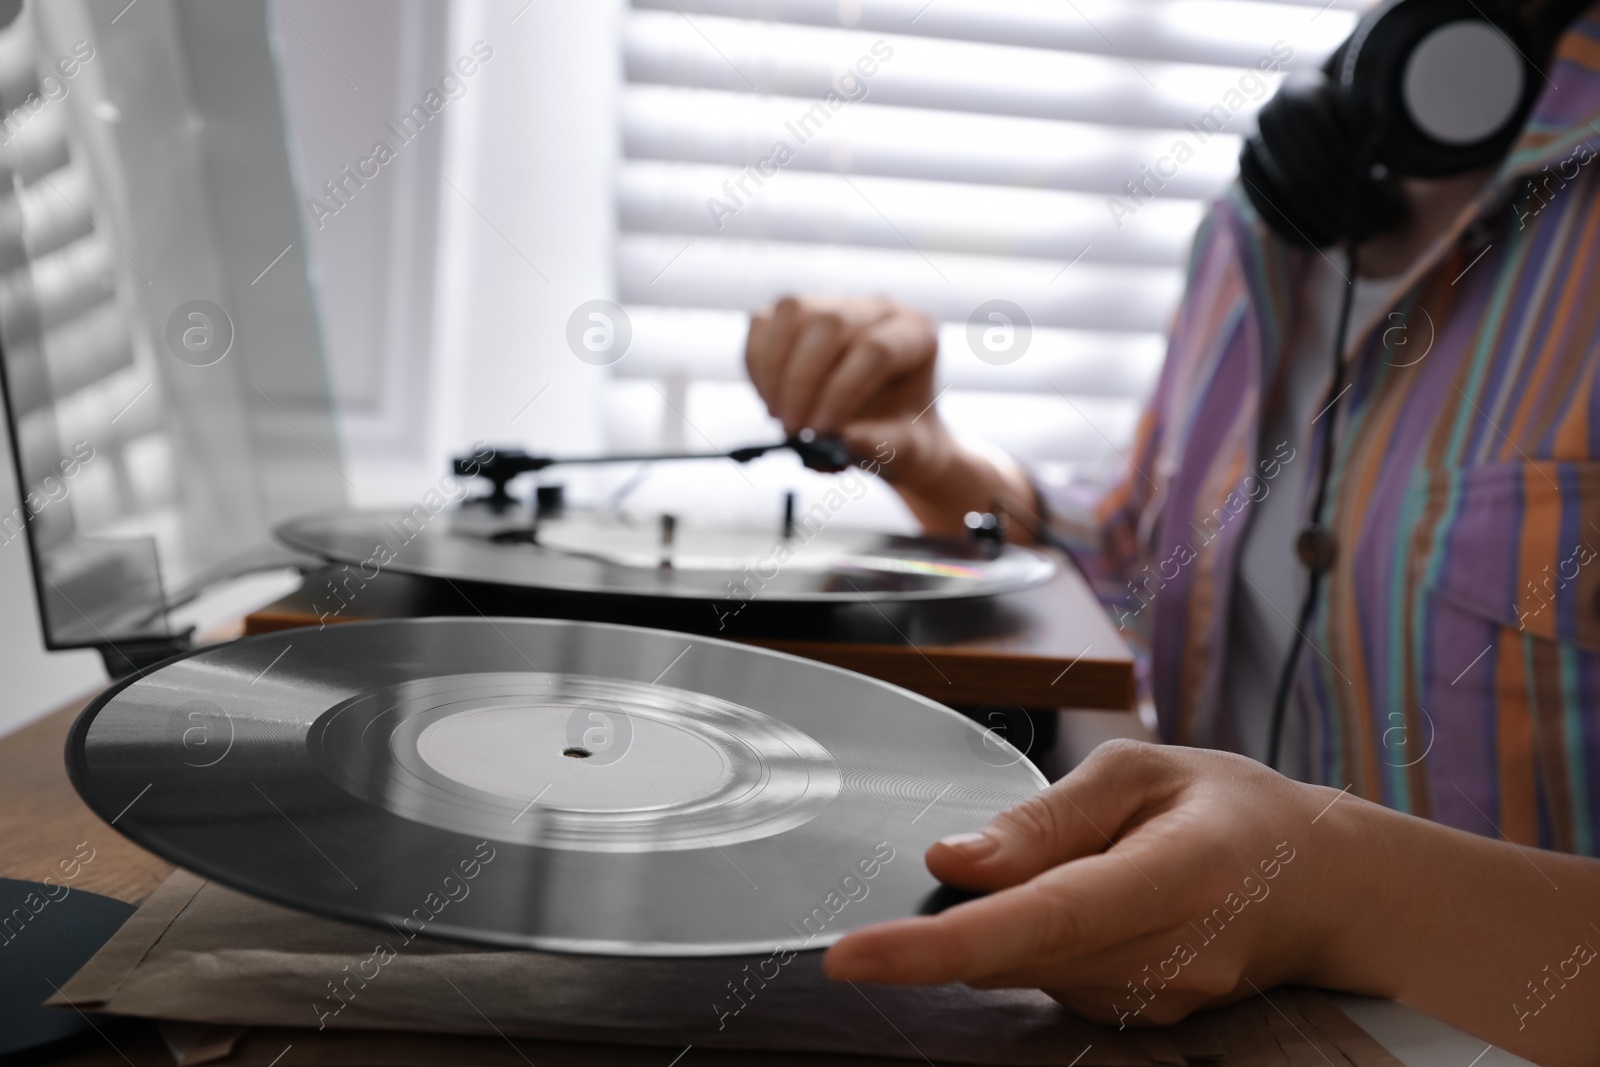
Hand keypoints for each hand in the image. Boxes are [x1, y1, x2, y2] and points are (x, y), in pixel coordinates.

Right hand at [745, 296, 947, 486]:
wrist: (889, 430)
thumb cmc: (903, 436)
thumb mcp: (907, 451)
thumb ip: (881, 446)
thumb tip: (841, 440)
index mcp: (916, 334)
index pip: (874, 349)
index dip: (841, 391)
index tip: (820, 433)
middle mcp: (878, 309)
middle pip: (829, 323)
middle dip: (802, 380)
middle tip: (793, 429)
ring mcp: (835, 303)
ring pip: (792, 310)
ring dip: (774, 368)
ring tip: (778, 415)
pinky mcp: (798, 314)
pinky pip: (764, 321)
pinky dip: (757, 362)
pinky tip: (768, 398)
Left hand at [824, 740, 1599, 1063]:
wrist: (1324, 885)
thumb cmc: (1229, 808)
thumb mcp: (1142, 772)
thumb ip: (1042, 820)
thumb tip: (950, 863)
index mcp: (1174, 876)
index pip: (1038, 921)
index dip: (937, 947)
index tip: (851, 957)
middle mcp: (1168, 958)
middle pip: (1014, 956)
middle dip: (953, 925)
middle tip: (970, 863)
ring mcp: (1158, 1003)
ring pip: (1026, 971)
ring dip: (1006, 924)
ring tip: (1080, 863)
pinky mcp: (1143, 1021)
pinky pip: (1052, 981)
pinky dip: (1036, 942)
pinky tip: (1088, 899)